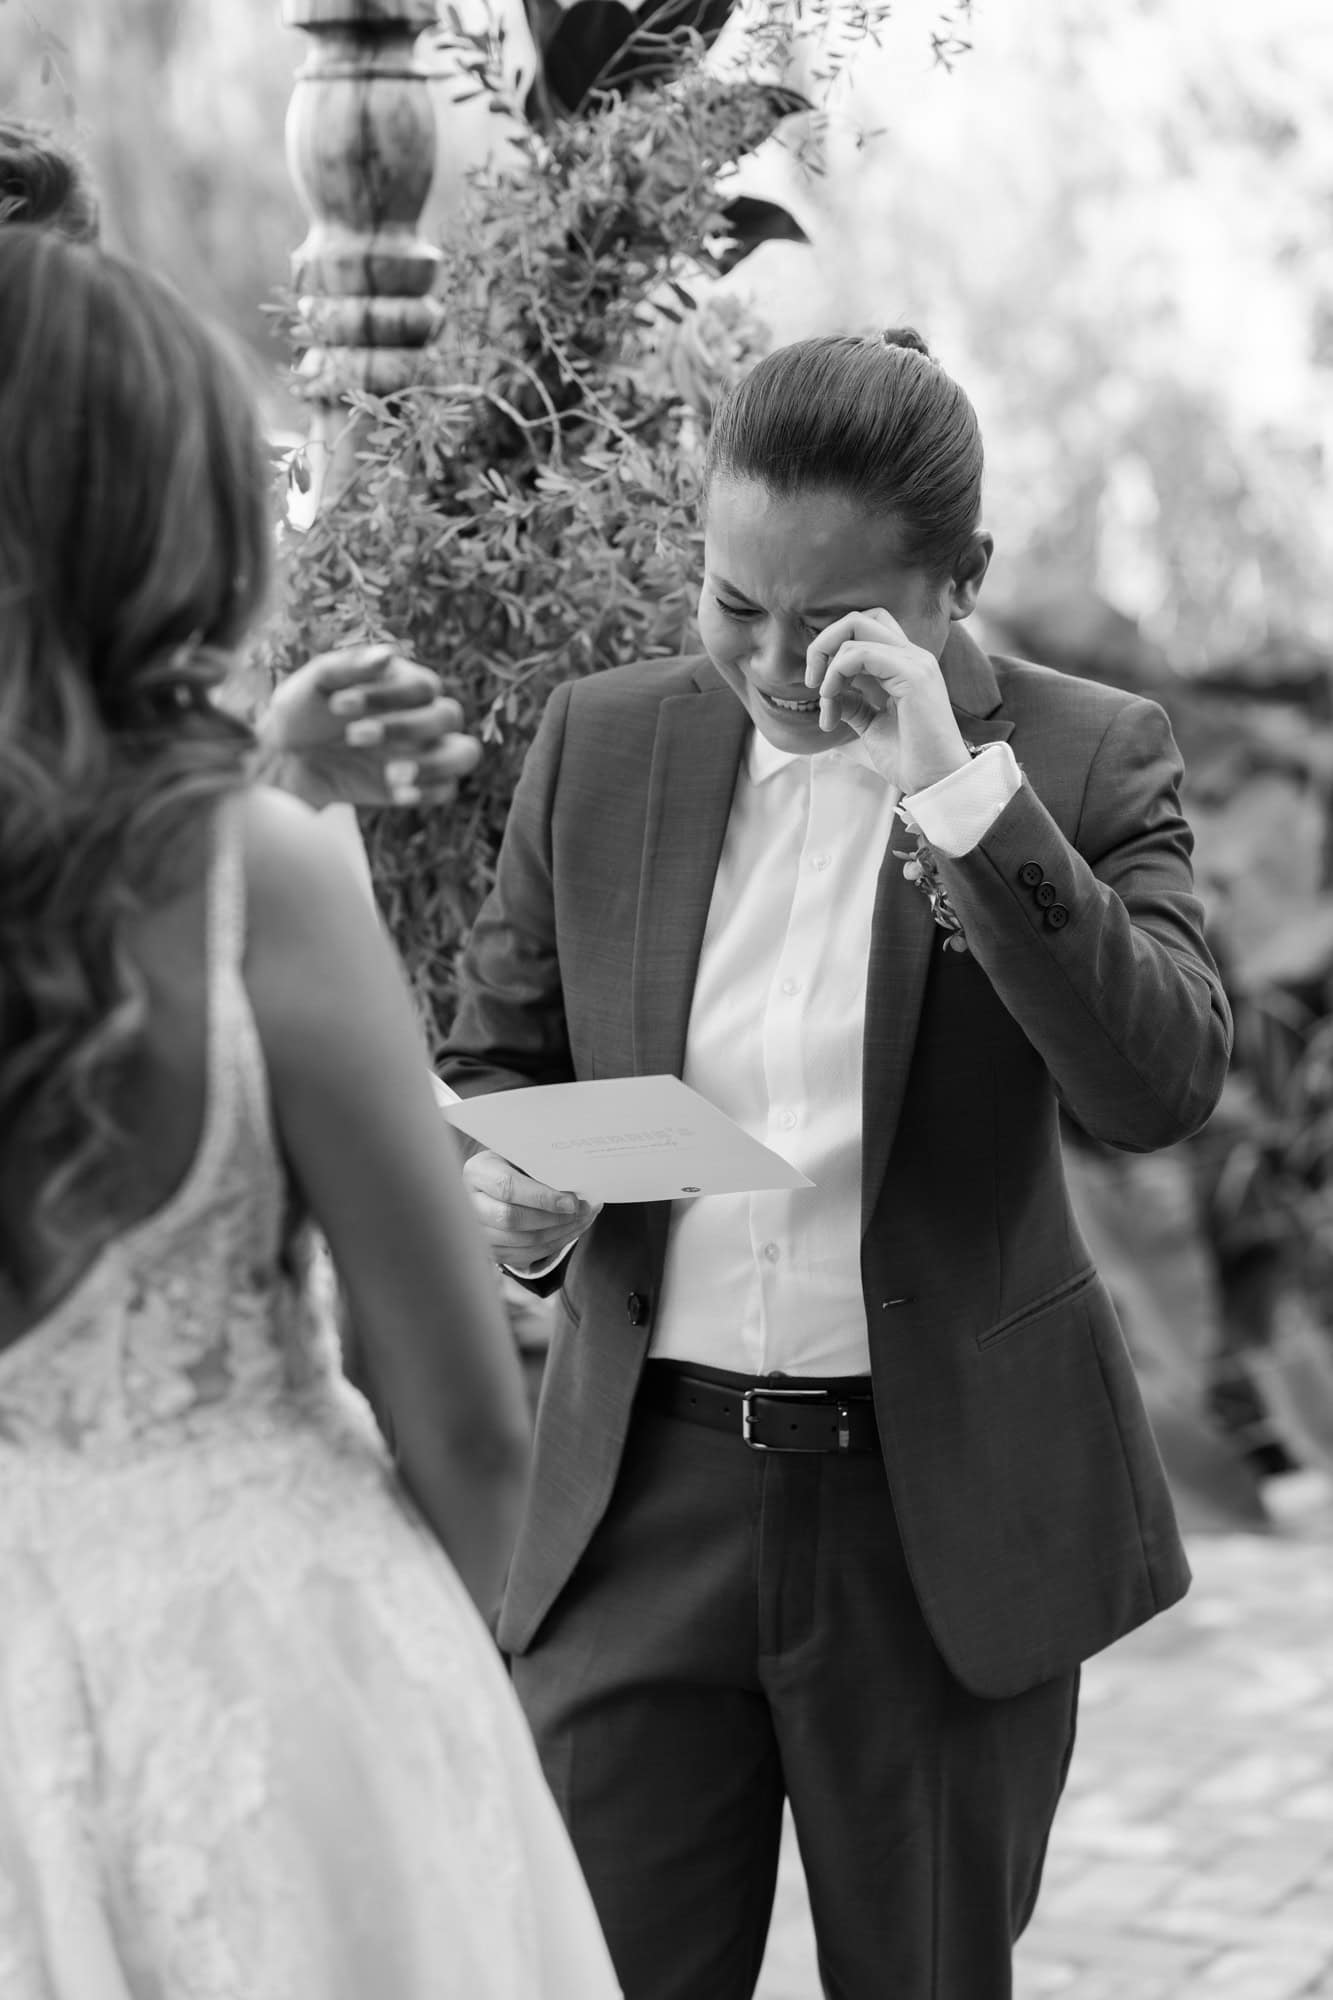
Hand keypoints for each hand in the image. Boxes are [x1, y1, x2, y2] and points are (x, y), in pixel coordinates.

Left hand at [255, 644, 482, 809]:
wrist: (284, 759)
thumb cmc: (301, 711)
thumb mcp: (313, 683)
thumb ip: (348, 666)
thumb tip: (387, 656)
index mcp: (403, 683)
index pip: (424, 685)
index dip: (388, 696)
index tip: (337, 705)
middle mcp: (421, 714)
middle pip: (448, 716)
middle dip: (404, 728)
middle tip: (353, 737)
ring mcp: (423, 752)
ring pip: (464, 753)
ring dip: (433, 763)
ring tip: (391, 775)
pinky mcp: (415, 785)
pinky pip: (447, 790)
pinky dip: (429, 791)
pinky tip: (394, 791)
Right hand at [463, 1149, 601, 1272]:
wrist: (497, 1181)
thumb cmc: (514, 1164)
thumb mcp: (521, 1156)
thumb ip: (540, 1165)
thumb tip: (575, 1181)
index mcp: (477, 1172)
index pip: (507, 1187)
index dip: (542, 1197)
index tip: (572, 1201)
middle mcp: (470, 1204)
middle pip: (511, 1219)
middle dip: (553, 1218)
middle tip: (582, 1210)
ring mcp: (478, 1232)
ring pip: (522, 1241)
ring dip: (560, 1233)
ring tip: (583, 1219)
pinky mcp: (491, 1251)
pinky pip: (525, 1255)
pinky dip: (553, 1245)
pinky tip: (571, 1230)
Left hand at [804, 609, 971, 794]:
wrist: (936, 783)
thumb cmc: (910, 759)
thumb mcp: (871, 725)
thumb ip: (852, 703)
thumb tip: (828, 693)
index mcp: (905, 664)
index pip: (866, 628)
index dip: (834, 648)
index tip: (821, 688)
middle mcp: (913, 655)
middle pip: (859, 617)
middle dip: (823, 642)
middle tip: (812, 680)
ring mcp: (915, 661)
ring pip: (855, 627)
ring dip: (827, 665)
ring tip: (827, 703)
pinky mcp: (912, 674)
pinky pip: (857, 654)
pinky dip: (835, 675)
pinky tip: (832, 702)